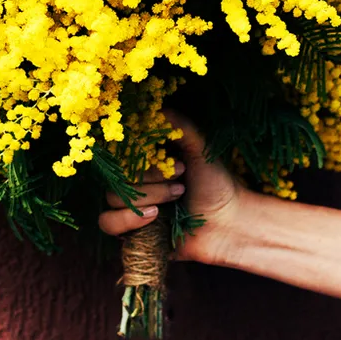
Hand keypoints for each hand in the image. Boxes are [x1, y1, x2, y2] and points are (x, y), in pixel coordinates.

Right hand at [98, 109, 246, 264]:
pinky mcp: (131, 232)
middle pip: (115, 174)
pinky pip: (108, 223)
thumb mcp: (201, 148)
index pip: (119, 150)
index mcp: (145, 161)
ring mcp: (130, 208)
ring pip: (111, 198)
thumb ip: (181, 126)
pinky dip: (129, 218)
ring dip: (145, 196)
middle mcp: (134, 182)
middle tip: (182, 177)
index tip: (169, 154)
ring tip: (176, 196)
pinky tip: (154, 216)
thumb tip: (159, 107)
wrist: (232, 223)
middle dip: (149, 176)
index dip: (137, 152)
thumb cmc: (218, 184)